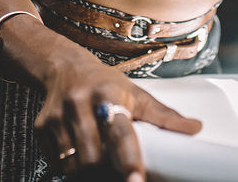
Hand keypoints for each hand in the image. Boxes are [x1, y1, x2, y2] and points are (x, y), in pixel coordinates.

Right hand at [35, 56, 201, 180]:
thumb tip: (195, 129)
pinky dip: (72, 169)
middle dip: (108, 173)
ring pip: (73, 164)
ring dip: (90, 175)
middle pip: (93, 156)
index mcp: (109, 94)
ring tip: (104, 171)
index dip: (129, 160)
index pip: (120, 133)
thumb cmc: (106, 83)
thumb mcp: (136, 93)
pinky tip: (83, 163)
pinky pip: (58, 162)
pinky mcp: (42, 127)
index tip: (136, 180)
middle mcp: (80, 104)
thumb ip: (164, 116)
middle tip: (124, 177)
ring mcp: (58, 116)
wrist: (64, 67)